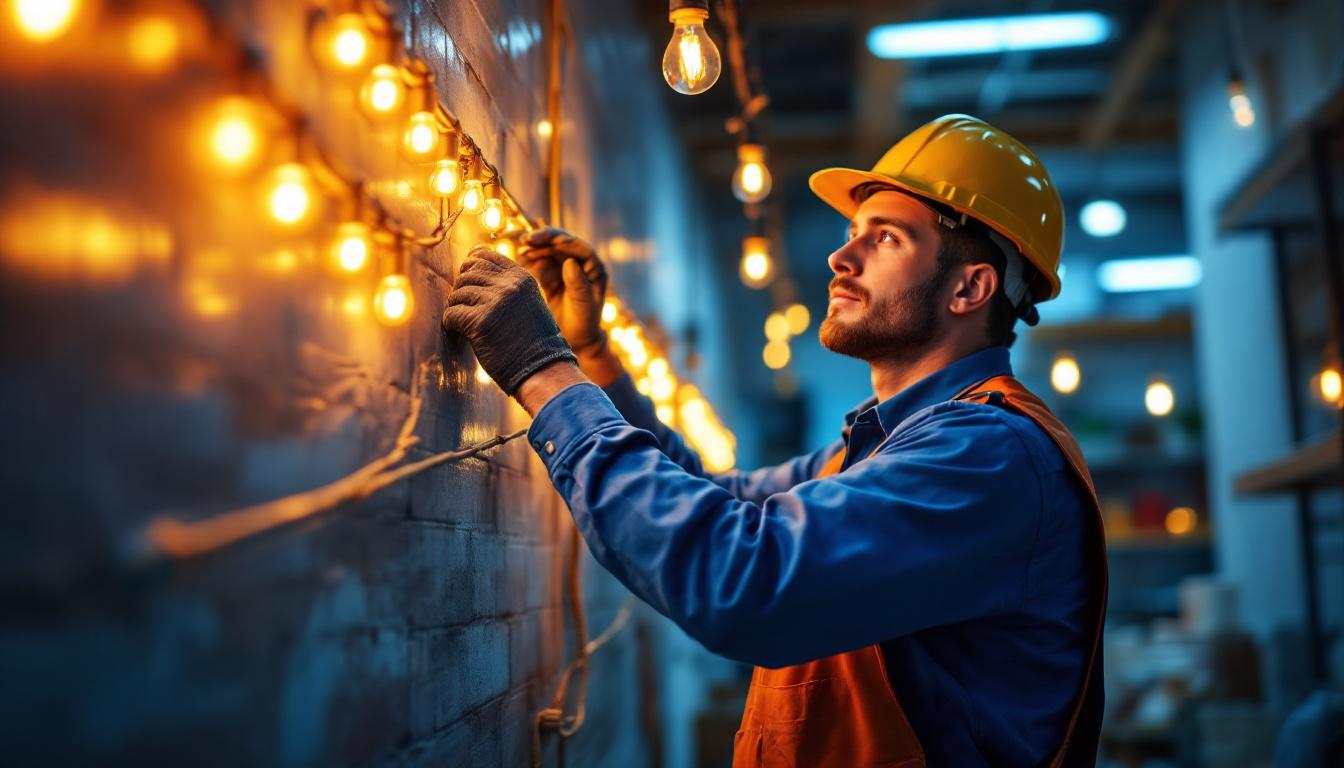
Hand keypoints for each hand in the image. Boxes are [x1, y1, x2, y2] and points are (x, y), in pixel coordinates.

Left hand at [442, 246, 576, 394]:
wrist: (543, 370)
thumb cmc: (532, 340)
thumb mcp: (527, 301)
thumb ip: (506, 283)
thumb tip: (472, 260)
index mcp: (521, 276)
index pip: (483, 255)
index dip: (470, 267)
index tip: (469, 283)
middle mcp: (509, 285)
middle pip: (467, 273)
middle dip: (462, 289)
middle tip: (466, 308)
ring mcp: (495, 302)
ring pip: (457, 293)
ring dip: (456, 308)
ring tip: (465, 323)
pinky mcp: (480, 322)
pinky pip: (451, 314)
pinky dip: (451, 324)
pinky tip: (460, 333)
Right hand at [517, 227, 606, 352]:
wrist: (575, 339)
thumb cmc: (585, 323)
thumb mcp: (584, 305)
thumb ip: (578, 284)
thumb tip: (568, 262)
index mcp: (594, 267)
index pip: (578, 247)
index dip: (562, 240)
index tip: (547, 240)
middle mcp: (580, 263)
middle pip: (561, 244)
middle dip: (545, 239)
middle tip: (528, 239)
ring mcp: (564, 268)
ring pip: (548, 250)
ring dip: (535, 247)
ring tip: (523, 248)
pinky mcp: (551, 275)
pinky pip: (539, 261)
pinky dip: (530, 258)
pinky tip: (521, 256)